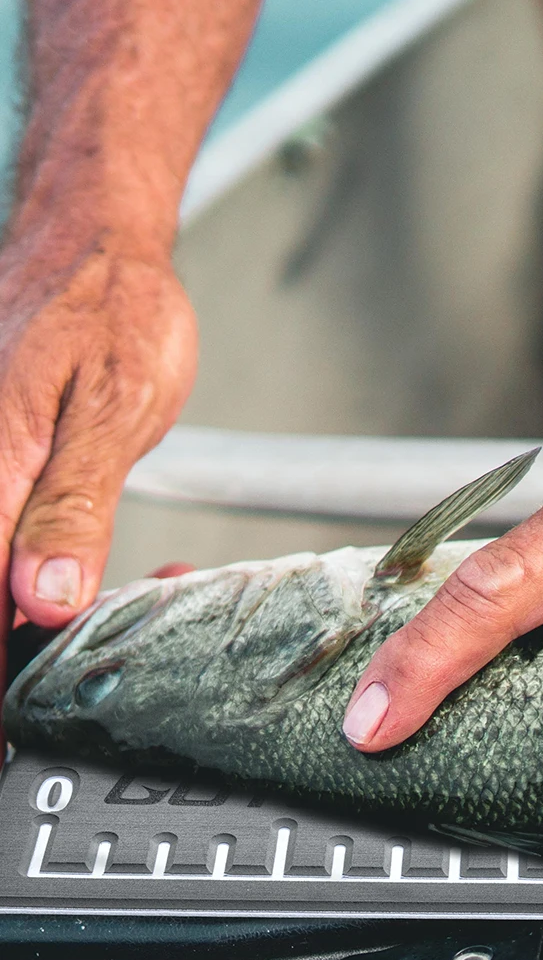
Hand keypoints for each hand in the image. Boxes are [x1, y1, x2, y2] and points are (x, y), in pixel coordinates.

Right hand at [0, 225, 196, 637]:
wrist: (87, 239)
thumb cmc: (112, 310)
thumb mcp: (114, 411)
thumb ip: (74, 510)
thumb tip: (44, 602)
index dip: (2, 668)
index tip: (15, 720)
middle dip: (27, 637)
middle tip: (80, 658)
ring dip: (35, 605)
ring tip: (94, 619)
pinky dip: (29, 568)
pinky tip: (69, 576)